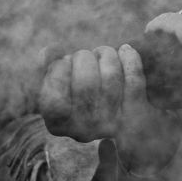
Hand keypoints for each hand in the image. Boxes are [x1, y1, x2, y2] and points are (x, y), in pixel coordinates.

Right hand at [36, 44, 180, 171]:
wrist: (119, 119)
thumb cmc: (77, 92)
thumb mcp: (55, 83)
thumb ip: (46, 67)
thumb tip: (47, 53)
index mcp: (57, 124)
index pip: (54, 95)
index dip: (58, 69)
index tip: (64, 62)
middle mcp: (83, 130)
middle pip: (85, 82)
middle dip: (83, 57)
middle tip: (85, 57)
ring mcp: (112, 123)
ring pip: (111, 76)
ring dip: (106, 54)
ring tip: (103, 54)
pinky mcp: (135, 114)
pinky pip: (134, 80)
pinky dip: (130, 59)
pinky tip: (125, 50)